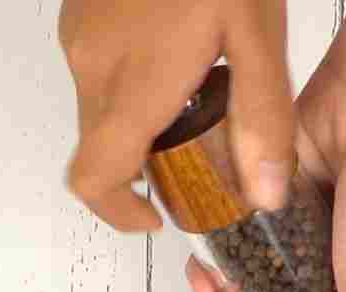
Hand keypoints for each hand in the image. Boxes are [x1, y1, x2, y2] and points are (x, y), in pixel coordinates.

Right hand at [58, 0, 295, 229]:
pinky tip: (175, 45)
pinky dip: (130, 80)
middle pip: (102, 147)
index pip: (96, 180)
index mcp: (132, 88)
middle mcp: (92, 66)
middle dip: (145, 163)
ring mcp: (79, 37)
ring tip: (195, 82)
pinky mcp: (80, 12)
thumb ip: (262, 116)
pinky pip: (99, 68)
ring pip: (100, 107)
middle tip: (199, 148)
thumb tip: (266, 194)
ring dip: (139, 117)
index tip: (154, 216)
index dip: (119, 212)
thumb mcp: (256, 33)